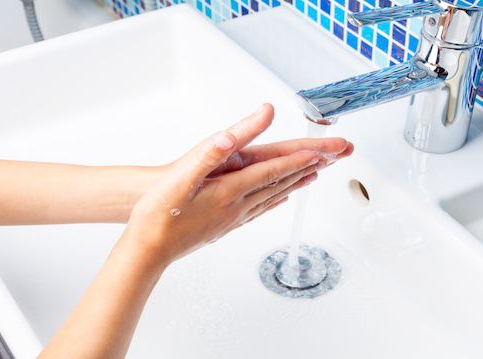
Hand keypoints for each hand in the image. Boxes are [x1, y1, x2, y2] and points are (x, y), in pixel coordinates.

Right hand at [124, 104, 352, 266]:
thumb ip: (208, 156)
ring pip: (273, 196)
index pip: (272, 171)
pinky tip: (280, 199)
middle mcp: (236, 204)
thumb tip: (229, 136)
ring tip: (316, 174)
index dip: (298, 159)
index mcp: (228, 190)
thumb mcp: (180, 180)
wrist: (148, 249)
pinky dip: (275, 201)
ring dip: (296, 183)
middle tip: (334, 158)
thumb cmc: (158, 215)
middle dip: (309, 167)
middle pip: (281, 182)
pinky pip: (258, 210)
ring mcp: (233, 217)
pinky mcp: (225, 225)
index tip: (323, 150)